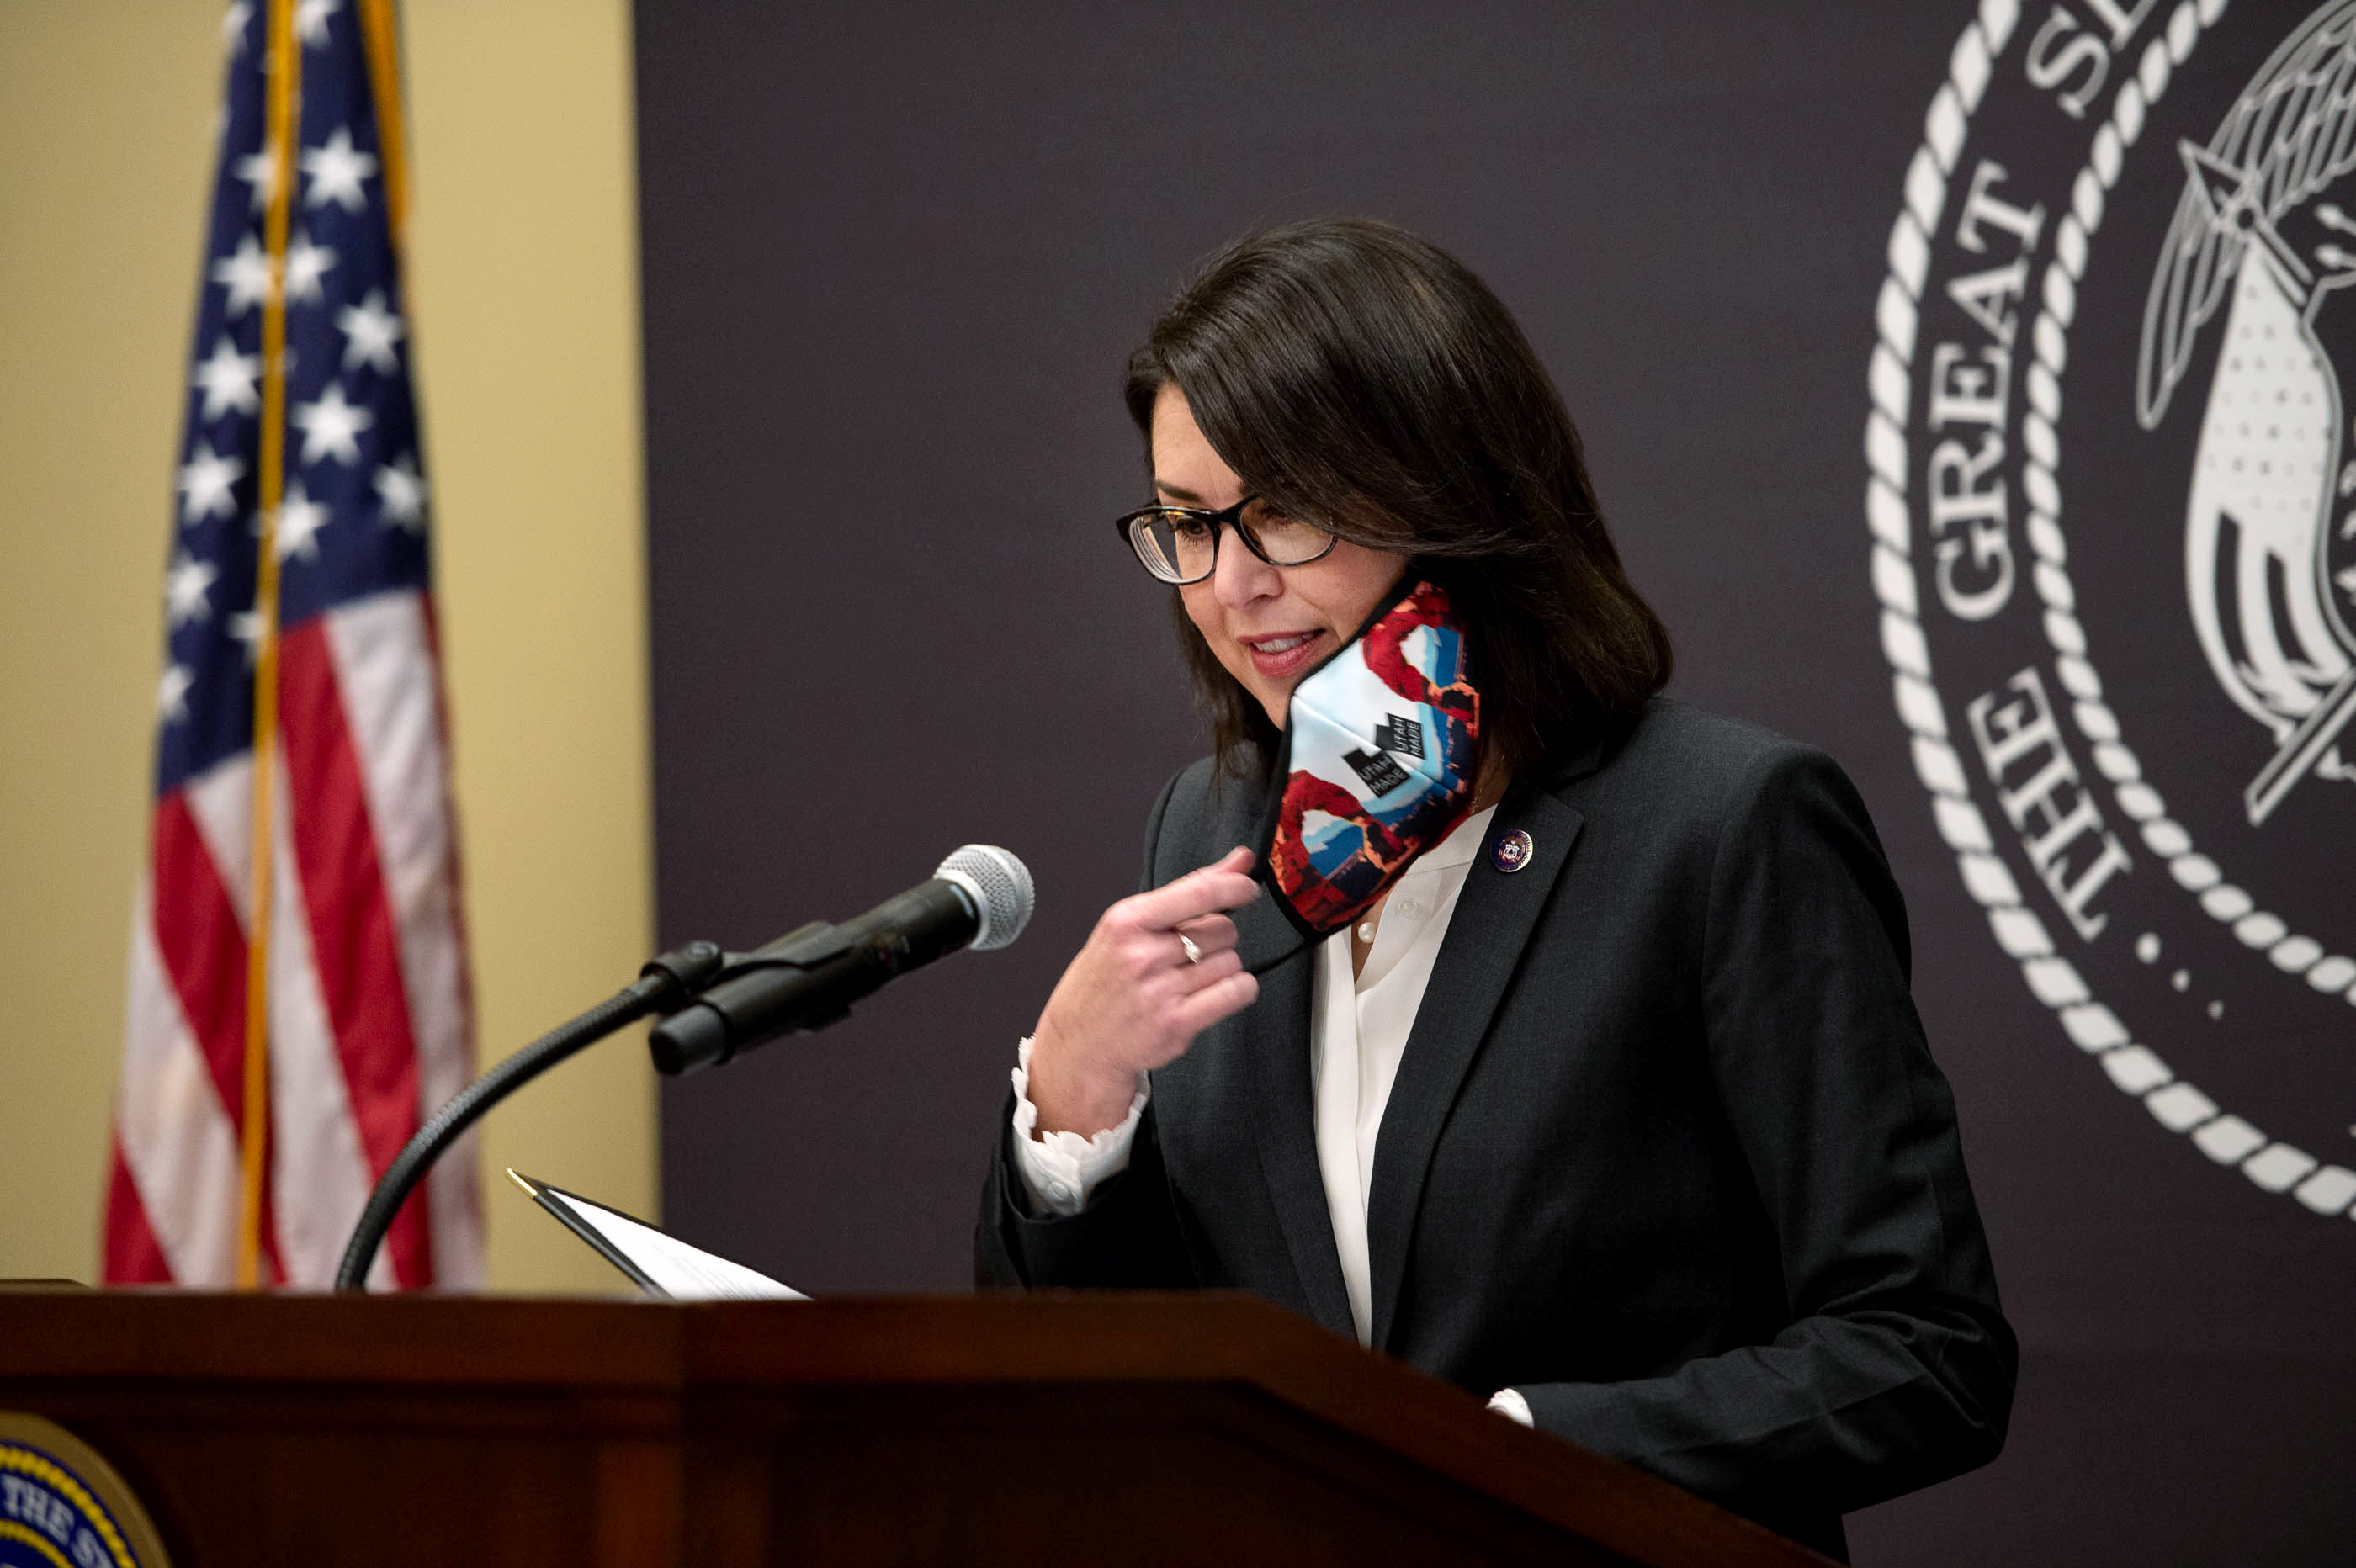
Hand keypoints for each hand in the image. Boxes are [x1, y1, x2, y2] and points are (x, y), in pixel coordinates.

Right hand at [1027, 847, 1261, 1136]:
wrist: (1078, 1042)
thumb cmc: (1106, 978)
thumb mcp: (1131, 925)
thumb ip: (1189, 891)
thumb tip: (1240, 860)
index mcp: (1127, 921)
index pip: (1198, 892)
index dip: (1234, 886)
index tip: (1248, 888)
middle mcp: (1142, 955)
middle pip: (1223, 929)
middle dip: (1217, 938)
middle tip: (1187, 954)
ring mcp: (1159, 992)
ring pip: (1232, 962)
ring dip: (1222, 968)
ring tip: (1188, 979)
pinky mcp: (1176, 1025)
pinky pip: (1236, 993)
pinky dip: (1236, 991)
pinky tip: (1212, 994)